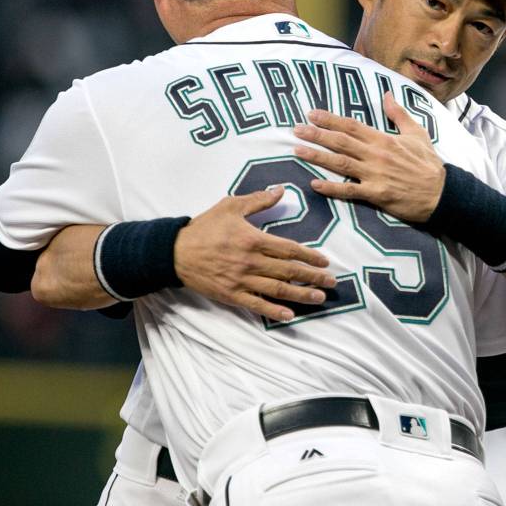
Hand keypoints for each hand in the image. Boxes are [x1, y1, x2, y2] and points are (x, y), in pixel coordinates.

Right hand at [174, 187, 335, 322]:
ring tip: (319, 299)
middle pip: (289, 271)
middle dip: (313, 278)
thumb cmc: (205, 227)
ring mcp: (241, 280)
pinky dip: (274, 311)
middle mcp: (251, 262)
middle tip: (332, 283)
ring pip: (277, 290)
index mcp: (253, 240)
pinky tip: (289, 315)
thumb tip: (281, 190)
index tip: (325, 262)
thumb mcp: (231, 206)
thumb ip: (258, 199)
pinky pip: (256, 305)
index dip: (310, 256)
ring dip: (301, 295)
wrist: (174, 252)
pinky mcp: (231, 294)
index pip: (289, 250)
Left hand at [292, 92, 445, 221]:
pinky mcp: (376, 194)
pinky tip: (314, 184)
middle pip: (341, 142)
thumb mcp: (417, 133)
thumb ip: (398, 113)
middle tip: (296, 129)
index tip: (312, 114)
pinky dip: (331, 187)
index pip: (352, 125)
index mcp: (384, 139)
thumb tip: (387, 93)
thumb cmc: (429, 163)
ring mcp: (375, 175)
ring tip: (297, 150)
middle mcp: (376, 155)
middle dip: (316, 134)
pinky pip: (349, 190)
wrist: (442, 193)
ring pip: (340, 163)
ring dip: (317, 156)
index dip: (330, 119)